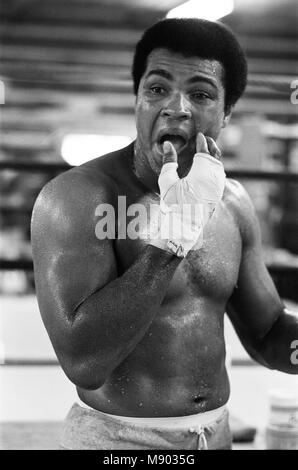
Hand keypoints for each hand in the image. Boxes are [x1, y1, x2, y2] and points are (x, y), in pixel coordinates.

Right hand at [150, 133, 225, 256]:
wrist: (181, 229)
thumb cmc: (171, 205)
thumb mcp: (166, 182)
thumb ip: (168, 161)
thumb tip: (169, 144)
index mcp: (201, 175)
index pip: (204, 152)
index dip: (202, 142)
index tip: (199, 135)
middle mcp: (213, 181)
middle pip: (216, 158)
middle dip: (212, 147)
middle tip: (207, 139)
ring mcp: (217, 191)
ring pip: (220, 169)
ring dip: (216, 158)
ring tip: (209, 151)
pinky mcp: (216, 199)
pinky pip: (220, 179)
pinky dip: (217, 170)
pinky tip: (211, 169)